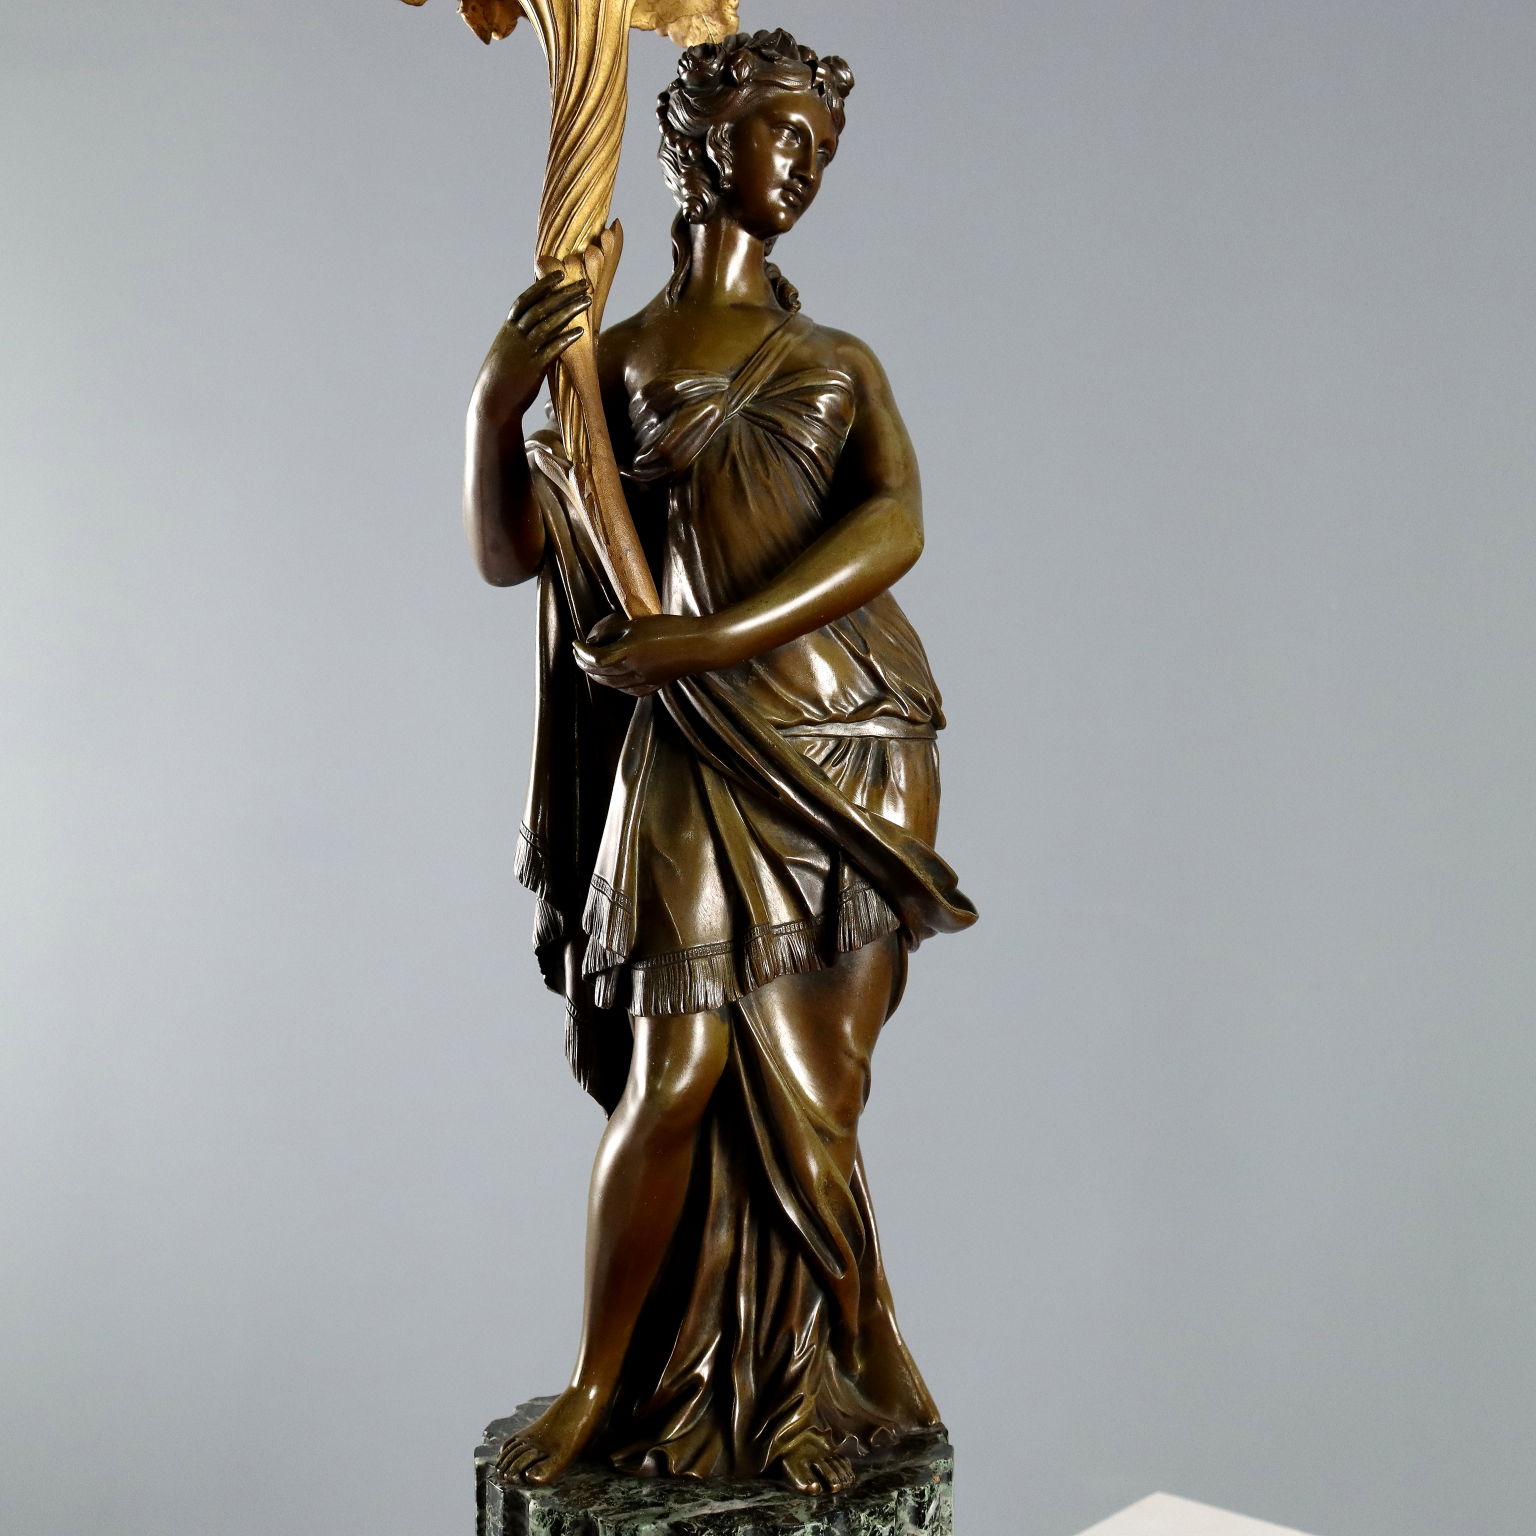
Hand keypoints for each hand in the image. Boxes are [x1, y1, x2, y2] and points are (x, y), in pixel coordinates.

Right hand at [470, 270, 591, 430]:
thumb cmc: (503, 378)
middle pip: (541, 307)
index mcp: (508, 329)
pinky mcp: (533, 368)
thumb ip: (521, 338)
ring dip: (569, 310)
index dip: (543, 285)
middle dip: (564, 293)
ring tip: (587, 301)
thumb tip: (537, 329)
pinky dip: (567, 338)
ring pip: (548, 324)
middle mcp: (515, 336)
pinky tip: (581, 331)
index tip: (559, 273)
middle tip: (584, 283)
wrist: (492, 402)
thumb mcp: (507, 352)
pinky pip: (552, 349)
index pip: (526, 300)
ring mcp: (524, 351)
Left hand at [573, 612, 731, 696]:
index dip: (581, 652)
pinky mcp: (656, 684)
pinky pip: (630, 690)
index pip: (595, 658)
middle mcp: (634, 671)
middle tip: (578, 655)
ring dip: (598, 677)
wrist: (701, 645)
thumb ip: (616, 630)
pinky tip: (617, 680)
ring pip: (614, 685)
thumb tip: (598, 636)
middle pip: (601, 674)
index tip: (575, 643)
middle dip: (584, 665)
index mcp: (628, 653)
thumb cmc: (672, 629)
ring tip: (592, 667)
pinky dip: (617, 686)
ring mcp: (645, 681)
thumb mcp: (639, 623)